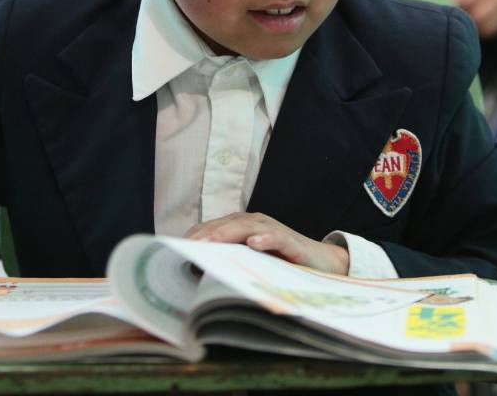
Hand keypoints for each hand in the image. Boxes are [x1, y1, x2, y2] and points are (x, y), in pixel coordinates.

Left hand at [185, 212, 349, 274]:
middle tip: (185, 247)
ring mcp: (273, 230)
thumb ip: (228, 263)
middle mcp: (255, 223)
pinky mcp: (291, 242)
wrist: (322, 263)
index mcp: (242, 227)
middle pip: (225, 225)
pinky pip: (276, 238)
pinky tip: (254, 244)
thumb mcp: (250, 263)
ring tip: (210, 243)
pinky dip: (265, 239)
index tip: (173, 249)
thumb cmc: (281, 263)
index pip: (212, 228)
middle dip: (205, 235)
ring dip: (227, 234)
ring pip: (247, 227)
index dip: (195, 237)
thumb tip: (196, 274)